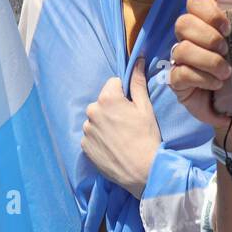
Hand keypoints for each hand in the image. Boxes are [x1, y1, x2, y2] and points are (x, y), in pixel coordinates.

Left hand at [81, 57, 161, 196]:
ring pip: (96, 119)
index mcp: (107, 98)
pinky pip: (91, 135)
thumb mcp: (145, 108)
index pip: (113, 84)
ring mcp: (86, 130)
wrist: (142, 171)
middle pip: (103, 102)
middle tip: (128, 124)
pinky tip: (113, 147)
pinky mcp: (84, 146)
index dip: (124, 94)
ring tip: (120, 138)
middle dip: (113, 108)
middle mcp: (91, 112)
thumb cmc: (147, 137)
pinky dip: (100, 138)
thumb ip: (138, 82)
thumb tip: (138, 60)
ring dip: (105, 124)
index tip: (132, 107)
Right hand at [169, 0, 231, 155]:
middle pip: (183, 22)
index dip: (208, 10)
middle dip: (207, 36)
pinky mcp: (178, 81)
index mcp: (208, 23)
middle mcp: (190, 38)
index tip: (227, 26)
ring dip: (207, 60)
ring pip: (182, 49)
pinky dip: (202, 78)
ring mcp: (182, 59)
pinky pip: (181, 73)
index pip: (196, 2)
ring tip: (226, 72)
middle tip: (226, 49)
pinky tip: (217, 84)